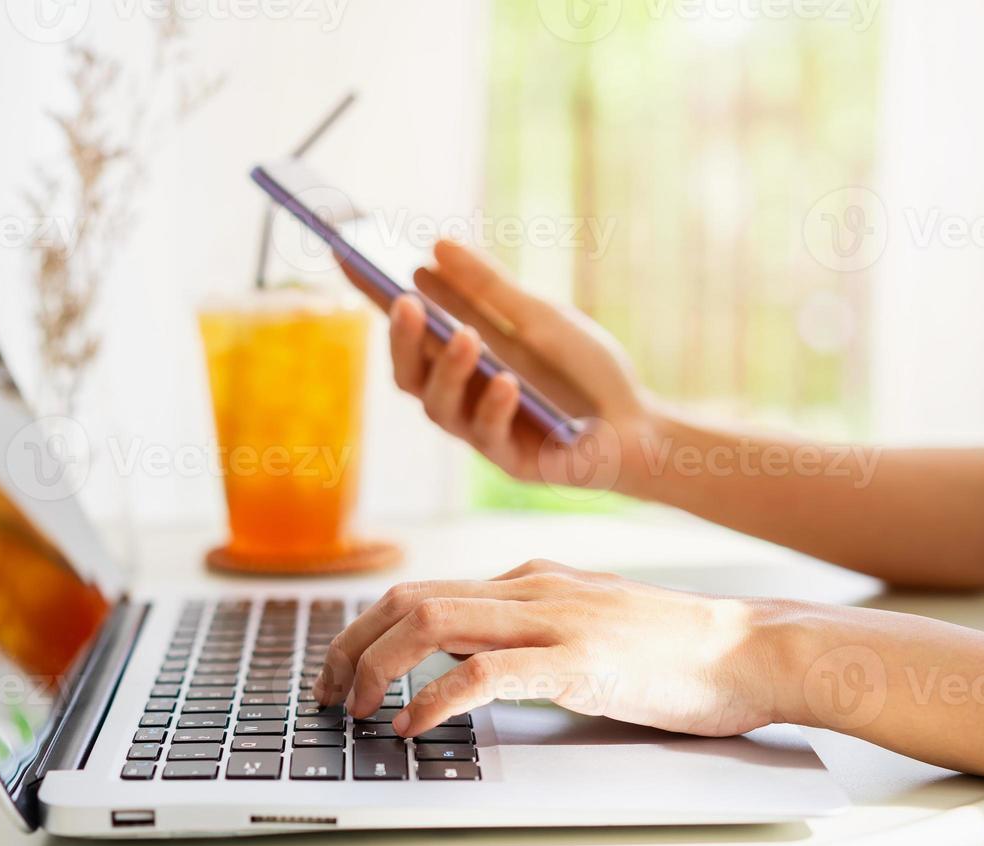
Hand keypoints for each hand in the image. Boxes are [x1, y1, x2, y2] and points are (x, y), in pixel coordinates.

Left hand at [313, 559, 787, 737]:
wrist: (749, 648)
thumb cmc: (674, 647)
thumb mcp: (585, 623)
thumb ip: (530, 631)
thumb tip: (468, 662)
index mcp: (528, 578)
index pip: (420, 590)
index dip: (363, 629)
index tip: (339, 667)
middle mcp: (530, 587)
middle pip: (408, 599)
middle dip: (350, 646)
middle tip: (328, 694)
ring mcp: (553, 619)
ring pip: (432, 622)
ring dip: (377, 668)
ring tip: (358, 709)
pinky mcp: (578, 659)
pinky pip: (484, 671)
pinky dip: (435, 698)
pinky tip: (414, 725)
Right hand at [379, 240, 655, 492]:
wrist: (638, 425)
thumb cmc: (586, 370)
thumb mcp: (539, 317)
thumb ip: (490, 287)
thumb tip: (435, 246)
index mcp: (460, 354)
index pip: (407, 324)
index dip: (372, 293)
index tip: (344, 253)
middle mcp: (459, 393)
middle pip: (408, 372)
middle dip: (402, 339)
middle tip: (407, 302)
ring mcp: (478, 429)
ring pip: (439, 407)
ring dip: (449, 370)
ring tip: (467, 337)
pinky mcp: (507, 460)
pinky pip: (487, 435)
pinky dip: (495, 406)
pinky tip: (508, 382)